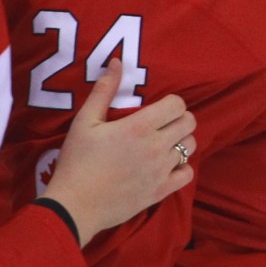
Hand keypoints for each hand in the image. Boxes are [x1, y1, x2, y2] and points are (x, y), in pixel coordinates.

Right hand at [45, 58, 196, 247]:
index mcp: (139, 127)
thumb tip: (117, 62)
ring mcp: (161, 171)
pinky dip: (181, 167)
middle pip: (189, 123)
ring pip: (190, 147)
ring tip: (163, 143)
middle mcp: (156, 147)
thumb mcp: (85, 121)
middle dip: (178, 118)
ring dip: (180, 141)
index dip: (171, 102)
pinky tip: (166, 165)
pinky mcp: (161, 192)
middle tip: (161, 123)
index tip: (158, 107)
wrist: (75, 204)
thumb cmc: (77, 161)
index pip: (177, 104)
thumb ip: (104, 90)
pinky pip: (187, 174)